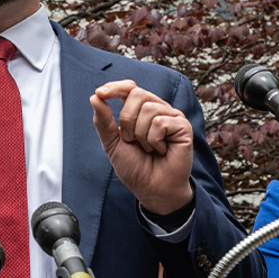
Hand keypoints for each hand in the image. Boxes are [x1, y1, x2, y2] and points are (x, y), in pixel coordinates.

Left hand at [90, 80, 194, 215]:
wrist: (151, 189)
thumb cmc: (135, 168)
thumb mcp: (112, 144)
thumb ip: (103, 121)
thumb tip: (95, 97)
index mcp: (141, 110)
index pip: (129, 88)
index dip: (115, 87)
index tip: (100, 93)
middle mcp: (158, 109)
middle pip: (137, 94)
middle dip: (127, 120)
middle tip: (132, 140)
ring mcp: (172, 117)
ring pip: (148, 109)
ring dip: (141, 135)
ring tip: (149, 148)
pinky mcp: (183, 126)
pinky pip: (160, 122)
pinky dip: (154, 140)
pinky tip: (161, 150)